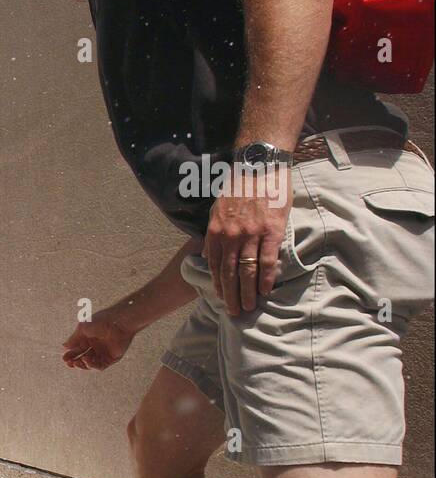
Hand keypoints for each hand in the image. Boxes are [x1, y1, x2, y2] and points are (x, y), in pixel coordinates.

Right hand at [62, 309, 134, 370]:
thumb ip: (74, 339)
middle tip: (69, 363)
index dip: (70, 355)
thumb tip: (64, 347)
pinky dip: (92, 365)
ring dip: (83, 365)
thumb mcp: (83, 329)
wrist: (118, 322)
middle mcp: (96, 346)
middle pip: (83, 358)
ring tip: (77, 362)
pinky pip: (101, 365)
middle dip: (75, 362)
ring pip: (91, 364)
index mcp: (89, 338)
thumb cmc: (101, 321)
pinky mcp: (112, 358)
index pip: (77, 349)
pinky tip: (86, 360)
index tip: (64, 358)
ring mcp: (104, 352)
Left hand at [204, 175, 289, 315]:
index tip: (221, 299)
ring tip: (248, 307)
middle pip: (229, 273)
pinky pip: (267, 260)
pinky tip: (265, 291)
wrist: (259, 165)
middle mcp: (231, 235)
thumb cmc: (238, 186)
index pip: (215, 265)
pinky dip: (266, 278)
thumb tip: (206, 254)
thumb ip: (212, 233)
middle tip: (234, 312)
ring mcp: (251, 234)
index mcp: (216, 231)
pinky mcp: (271, 231)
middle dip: (230, 296)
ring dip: (247, 292)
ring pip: (247, 270)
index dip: (218, 285)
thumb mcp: (216, 209)